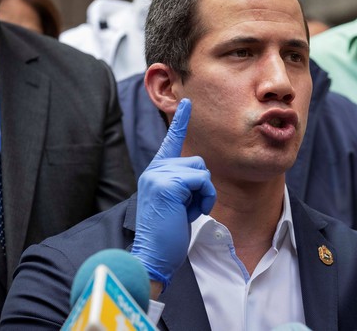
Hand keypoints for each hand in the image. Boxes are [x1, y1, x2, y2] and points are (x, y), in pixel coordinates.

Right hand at [131, 99, 216, 289]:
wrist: (153, 255)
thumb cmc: (168, 233)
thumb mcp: (177, 203)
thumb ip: (183, 183)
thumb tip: (199, 173)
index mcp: (157, 172)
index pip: (171, 141)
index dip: (181, 121)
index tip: (187, 101)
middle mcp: (155, 169)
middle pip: (197, 162)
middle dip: (201, 188)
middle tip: (185, 209)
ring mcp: (158, 174)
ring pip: (201, 170)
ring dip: (203, 194)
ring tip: (186, 211)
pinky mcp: (167, 183)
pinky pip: (201, 181)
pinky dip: (203, 198)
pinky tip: (190, 212)